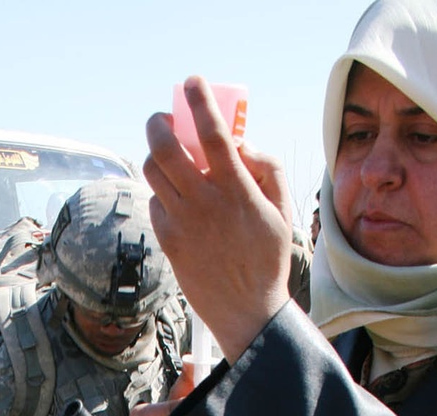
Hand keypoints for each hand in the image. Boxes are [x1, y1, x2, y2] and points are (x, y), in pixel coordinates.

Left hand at [144, 77, 292, 363]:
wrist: (247, 311)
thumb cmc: (268, 258)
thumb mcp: (282, 209)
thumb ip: (267, 168)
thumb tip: (241, 144)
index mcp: (236, 189)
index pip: (212, 132)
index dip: (199, 101)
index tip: (192, 83)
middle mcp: (204, 202)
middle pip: (164, 147)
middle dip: (159, 124)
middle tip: (164, 120)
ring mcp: (182, 223)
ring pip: (153, 172)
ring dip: (157, 155)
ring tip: (169, 157)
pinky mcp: (168, 242)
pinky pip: (155, 203)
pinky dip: (162, 192)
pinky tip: (176, 196)